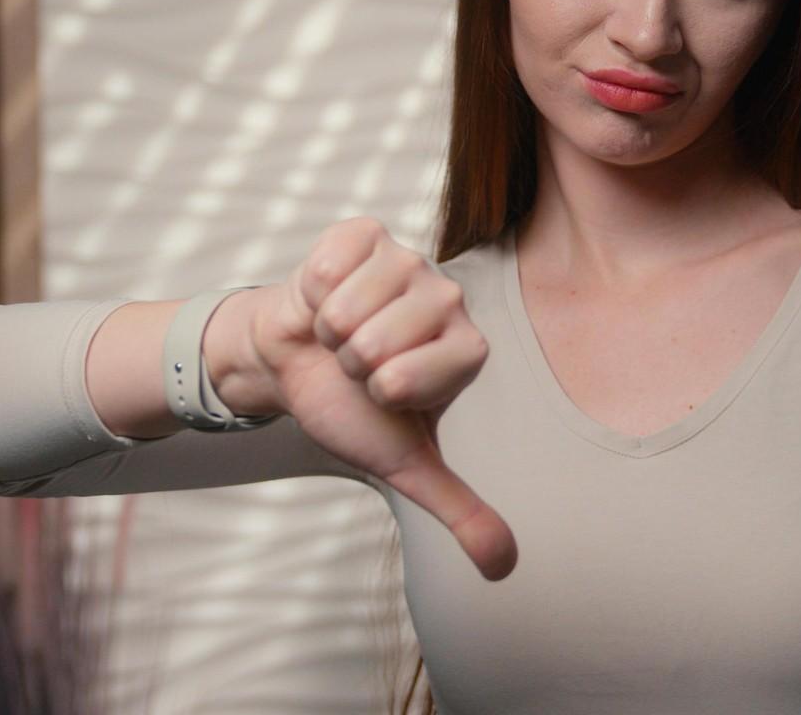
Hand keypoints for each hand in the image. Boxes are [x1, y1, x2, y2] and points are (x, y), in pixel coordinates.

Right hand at [247, 216, 516, 580]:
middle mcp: (448, 298)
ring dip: (330, 326)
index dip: (380, 389)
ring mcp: (409, 260)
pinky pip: (332, 263)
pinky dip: (314, 287)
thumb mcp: (405, 465)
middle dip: (351, 360)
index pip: (408, 375)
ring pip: (352, 304)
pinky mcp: (366, 233)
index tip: (383, 390)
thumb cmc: (352, 408)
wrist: (295, 362)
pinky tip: (326, 295)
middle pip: (377, 340)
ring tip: (340, 331)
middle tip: (356, 360)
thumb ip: (460, 510)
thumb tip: (505, 567)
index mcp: (467, 350)